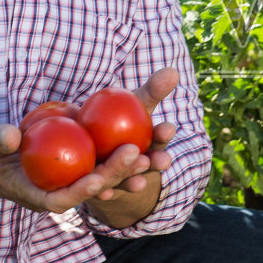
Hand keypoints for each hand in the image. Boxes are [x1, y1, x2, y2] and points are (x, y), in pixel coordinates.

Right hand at [0, 68, 179, 214]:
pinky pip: (105, 152)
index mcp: (37, 195)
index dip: (82, 191)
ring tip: (159, 148)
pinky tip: (150, 129)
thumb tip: (12, 135)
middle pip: (94, 184)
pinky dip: (125, 143)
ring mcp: (72, 175)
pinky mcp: (78, 159)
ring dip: (133, 162)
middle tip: (141, 154)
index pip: (63, 198)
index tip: (99, 180)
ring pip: (108, 170)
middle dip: (119, 173)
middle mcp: (61, 189)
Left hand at [81, 67, 178, 201]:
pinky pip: (100, 191)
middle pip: (145, 164)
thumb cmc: (117, 118)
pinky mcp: (99, 190)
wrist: (88, 142)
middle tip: (152, 159)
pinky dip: (101, 191)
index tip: (168, 127)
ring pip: (124, 179)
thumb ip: (152, 90)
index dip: (163, 135)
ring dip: (129, 178)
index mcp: (149, 145)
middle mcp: (137, 166)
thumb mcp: (133, 102)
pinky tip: (100, 189)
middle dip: (151, 163)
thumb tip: (174, 71)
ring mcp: (119, 180)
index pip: (158, 139)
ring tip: (132, 179)